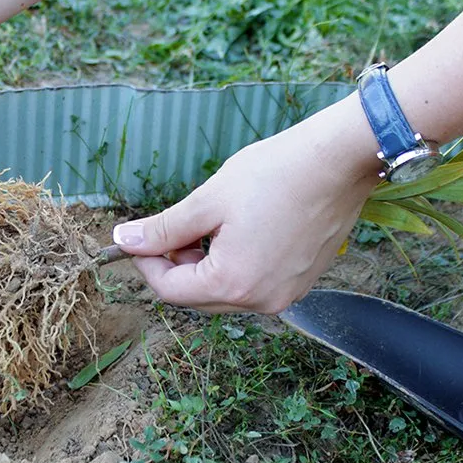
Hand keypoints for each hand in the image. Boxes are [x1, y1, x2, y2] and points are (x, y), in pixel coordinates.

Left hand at [112, 109, 379, 313]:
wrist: (339, 161)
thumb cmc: (275, 174)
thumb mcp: (208, 200)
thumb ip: (164, 228)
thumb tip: (123, 242)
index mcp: (233, 283)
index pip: (170, 291)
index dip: (148, 263)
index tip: (141, 236)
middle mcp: (261, 301)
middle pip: (198, 297)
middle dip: (178, 265)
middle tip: (177, 227)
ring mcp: (286, 295)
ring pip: (226, 291)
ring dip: (207, 264)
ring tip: (212, 223)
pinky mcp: (302, 282)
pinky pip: (255, 284)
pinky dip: (237, 264)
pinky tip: (241, 229)